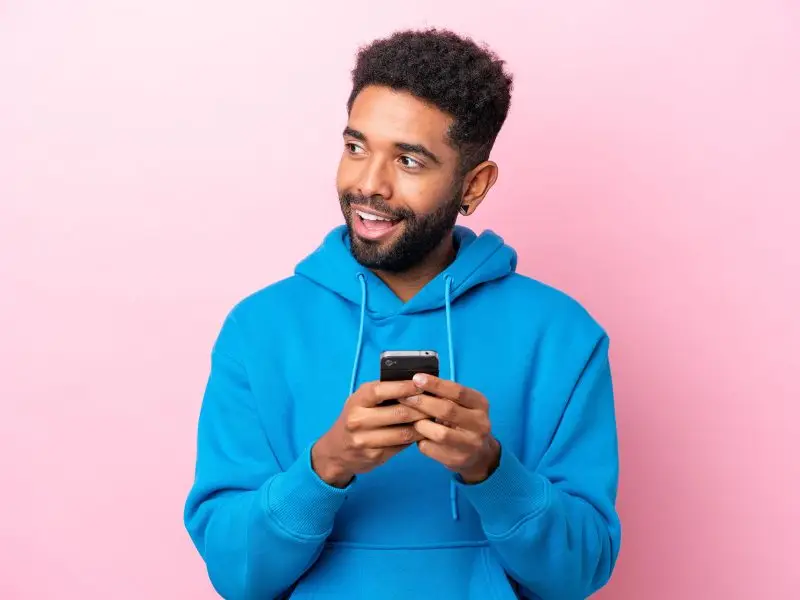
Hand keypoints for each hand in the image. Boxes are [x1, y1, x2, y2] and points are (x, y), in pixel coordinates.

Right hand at [312, 380, 428, 486]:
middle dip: (422, 408)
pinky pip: (401, 446)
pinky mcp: (374, 456)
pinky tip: (424, 433)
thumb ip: (382, 393)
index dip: (405, 387)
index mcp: (357, 401)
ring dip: (423, 426)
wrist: (335, 451)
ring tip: (435, 419)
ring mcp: (365, 440)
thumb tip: (414, 383)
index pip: (382, 390)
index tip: (423, 385)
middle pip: (399, 413)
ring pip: (403, 432)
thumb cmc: (355, 419)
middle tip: (437, 404)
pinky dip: (415, 439)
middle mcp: (358, 420)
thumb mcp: (360, 401)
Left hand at [399, 374, 499, 483]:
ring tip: (411, 419)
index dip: (436, 384)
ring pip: (439, 433)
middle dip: (422, 402)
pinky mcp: (457, 460)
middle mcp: (480, 424)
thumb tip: (418, 382)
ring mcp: (470, 444)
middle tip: (404, 397)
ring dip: (421, 424)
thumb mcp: (463, 405)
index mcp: (480, 404)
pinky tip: (416, 435)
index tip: (417, 378)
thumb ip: (446, 395)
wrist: (480, 454)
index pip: (458, 391)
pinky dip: (420, 440)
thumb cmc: (464, 422)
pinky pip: (431, 448)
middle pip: (447, 410)